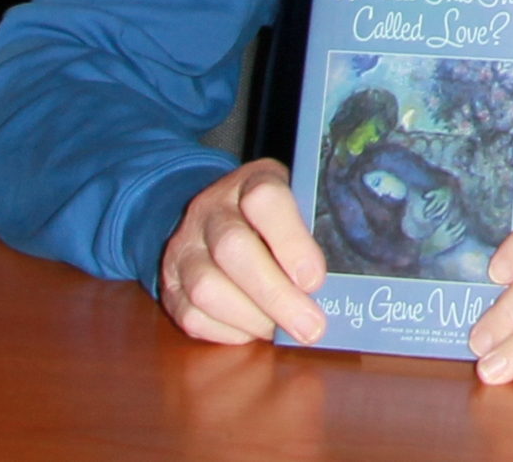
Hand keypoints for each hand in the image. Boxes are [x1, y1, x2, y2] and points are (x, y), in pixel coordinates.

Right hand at [160, 159, 327, 344]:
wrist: (211, 215)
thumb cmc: (271, 215)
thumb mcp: (295, 202)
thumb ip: (313, 228)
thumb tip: (343, 281)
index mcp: (249, 182)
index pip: (265, 199)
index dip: (291, 241)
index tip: (315, 279)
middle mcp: (209, 212)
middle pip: (234, 250)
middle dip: (276, 295)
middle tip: (312, 326)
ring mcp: (184, 249)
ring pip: (208, 288)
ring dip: (253, 318)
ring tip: (285, 331)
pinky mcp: (170, 286)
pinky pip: (193, 316)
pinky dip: (229, 331)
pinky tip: (256, 331)